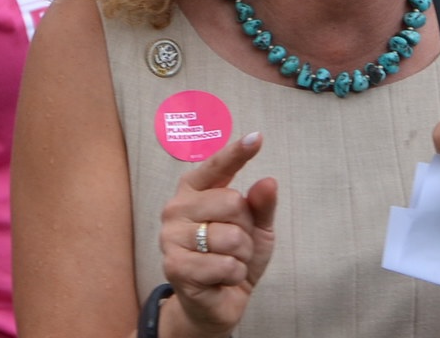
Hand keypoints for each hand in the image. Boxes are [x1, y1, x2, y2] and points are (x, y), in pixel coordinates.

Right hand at [159, 132, 276, 337]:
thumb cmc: (235, 256)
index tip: (257, 137)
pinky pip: (226, 264)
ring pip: (231, 236)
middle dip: (246, 227)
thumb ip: (262, 204)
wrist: (218, 302)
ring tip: (229, 261)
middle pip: (232, 202)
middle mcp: (176, 208)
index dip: (237, 152)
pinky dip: (235, 274)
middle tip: (236, 243)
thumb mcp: (257, 228)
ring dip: (242, 255)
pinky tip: (221, 278)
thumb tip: (268, 181)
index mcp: (195, 190)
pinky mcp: (175, 267)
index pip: (218, 166)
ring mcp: (171, 237)